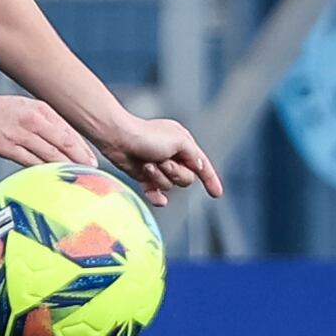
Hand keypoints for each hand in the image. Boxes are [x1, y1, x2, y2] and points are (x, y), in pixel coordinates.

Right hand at [0, 89, 98, 169]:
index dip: (82, 147)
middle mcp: (34, 119)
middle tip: (93, 172)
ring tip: (77, 178)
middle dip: (80, 159)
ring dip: (66, 167)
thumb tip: (61, 142)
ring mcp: (21, 133)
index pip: (68, 131)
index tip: (92, 160)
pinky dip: (44, 171)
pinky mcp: (8, 146)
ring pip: (51, 153)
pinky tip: (52, 179)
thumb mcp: (24, 108)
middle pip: (64, 142)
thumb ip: (43, 123)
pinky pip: (31, 162)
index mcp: (41, 109)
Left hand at [104, 114, 222, 204]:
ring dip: (159, 177)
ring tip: (147, 165)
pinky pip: (155, 192)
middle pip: (186, 179)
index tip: (217, 193)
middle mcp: (173, 156)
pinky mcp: (144, 176)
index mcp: (183, 144)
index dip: (210, 179)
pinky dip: (156, 195)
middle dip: (176, 173)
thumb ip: (193, 156)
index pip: (202, 165)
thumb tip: (200, 167)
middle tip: (162, 162)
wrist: (118, 139)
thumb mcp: (179, 141)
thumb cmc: (147, 136)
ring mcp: (158, 167)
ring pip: (170, 185)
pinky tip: (158, 199)